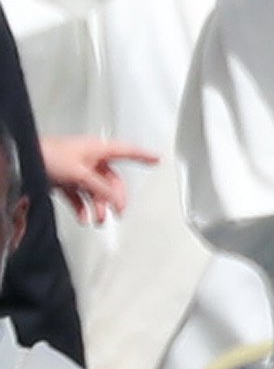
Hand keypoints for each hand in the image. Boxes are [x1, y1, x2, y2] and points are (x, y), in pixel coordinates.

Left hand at [36, 138, 152, 224]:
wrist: (22, 159)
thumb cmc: (47, 155)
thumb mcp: (81, 174)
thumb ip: (102, 189)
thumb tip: (118, 202)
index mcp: (97, 149)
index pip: (127, 151)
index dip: (143, 155)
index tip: (157, 159)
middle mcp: (89, 158)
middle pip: (111, 180)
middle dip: (114, 198)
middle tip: (117, 211)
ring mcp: (77, 169)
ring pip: (96, 191)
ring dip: (98, 207)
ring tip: (97, 218)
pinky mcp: (65, 179)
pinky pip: (81, 196)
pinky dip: (83, 207)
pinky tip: (84, 216)